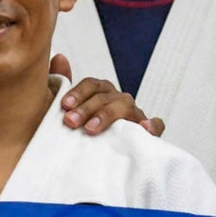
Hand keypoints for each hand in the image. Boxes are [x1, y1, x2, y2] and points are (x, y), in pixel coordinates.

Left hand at [51, 54, 165, 137]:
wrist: (102, 158)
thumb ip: (63, 84)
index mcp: (103, 92)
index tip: (64, 105)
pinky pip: (156, 125)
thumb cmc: (85, 129)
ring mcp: (134, 115)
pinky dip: (152, 125)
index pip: (92, 85)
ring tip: (91, 129)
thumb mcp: (71, 110)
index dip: (78, 92)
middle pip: (105, 97)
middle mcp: (119, 100)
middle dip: (86, 108)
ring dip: (107, 116)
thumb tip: (60, 57)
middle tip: (70, 121)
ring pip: (125, 107)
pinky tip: (144, 128)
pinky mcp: (148, 132)